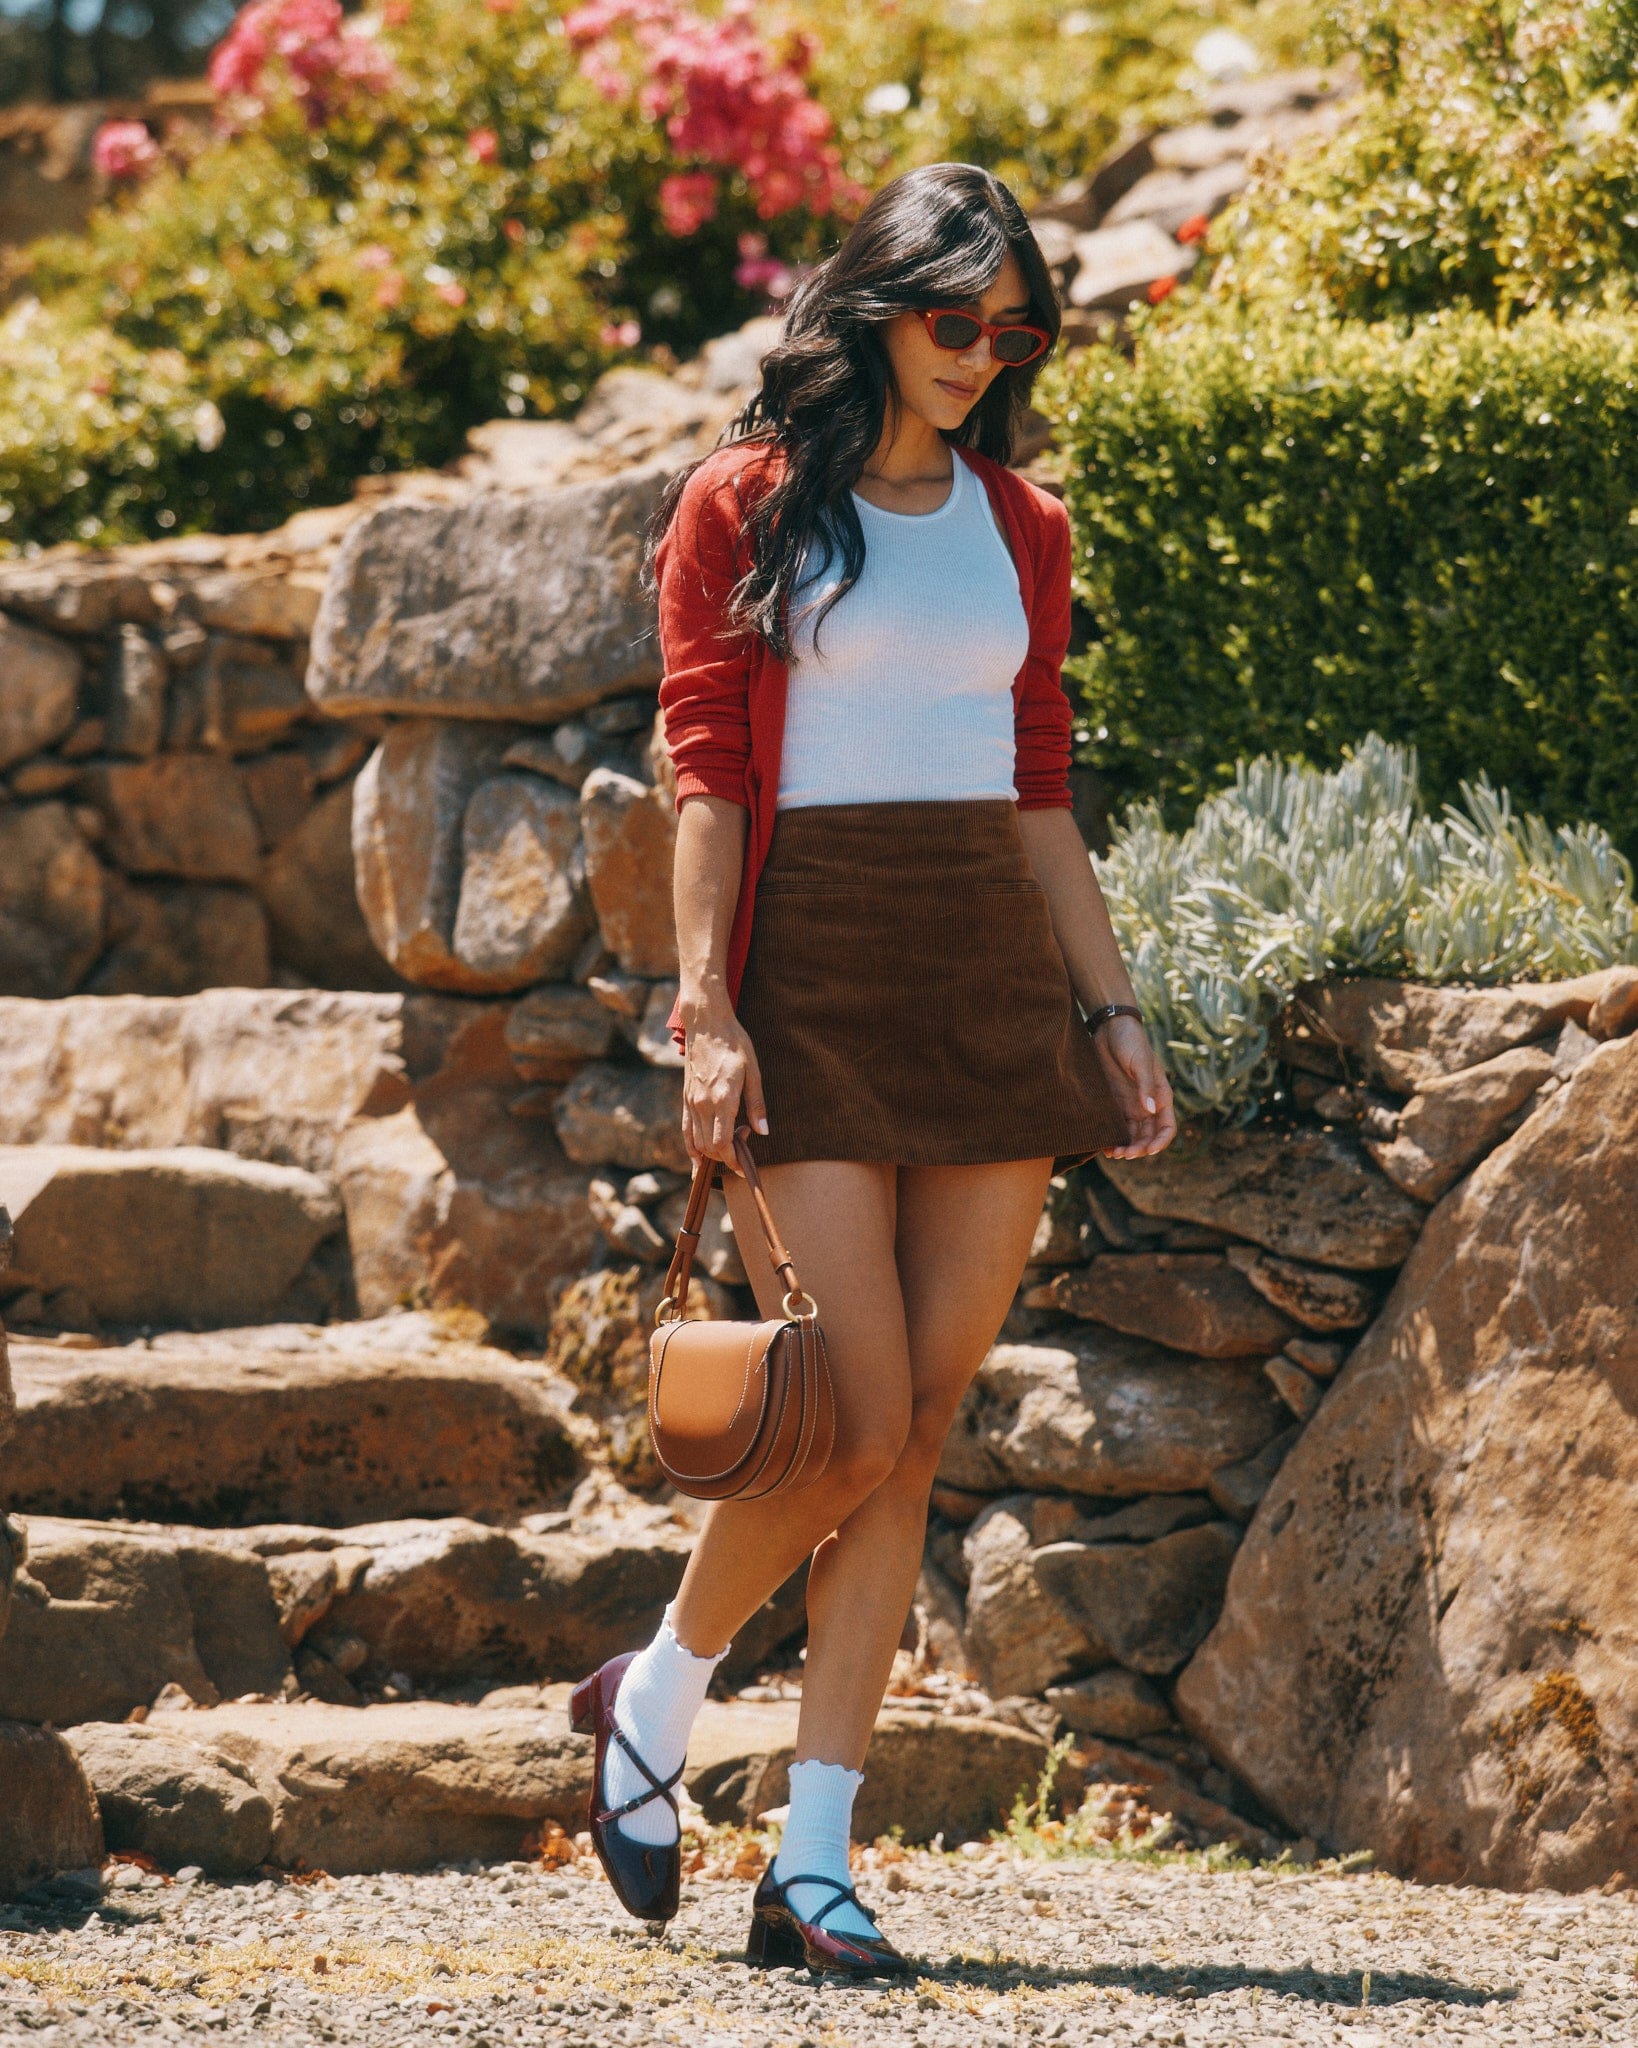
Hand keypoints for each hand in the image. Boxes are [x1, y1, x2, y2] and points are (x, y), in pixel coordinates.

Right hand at [680, 1002, 767, 1172]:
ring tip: (729, 1145)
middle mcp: (703, 1104)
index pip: (722, 1144)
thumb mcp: (753, 1071)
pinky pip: (686, 1130)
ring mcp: (691, 1102)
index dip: (732, 1161)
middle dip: (726, 1157)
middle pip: (709, 1147)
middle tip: (744, 1144)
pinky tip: (698, 1157)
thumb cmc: (734, 1044)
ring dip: (712, 1153)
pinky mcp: (685, 1098)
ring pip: (697, 1142)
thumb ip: (757, 1104)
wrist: (706, 1024)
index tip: (744, 1167)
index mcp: (722, 1099)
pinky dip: (692, 1147)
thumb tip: (763, 1132)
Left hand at [1093, 1013, 1176, 1159]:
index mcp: (1161, 1096)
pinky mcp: (1115, 1102)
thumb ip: (1145, 1086)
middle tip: (1124, 1154)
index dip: (1160, 1142)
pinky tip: (1104, 1144)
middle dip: (1139, 1149)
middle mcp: (1148, 1104)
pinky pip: (1117, 1125)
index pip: (1167, 1127)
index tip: (1147, 1151)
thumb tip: (1151, 1110)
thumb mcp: (1139, 1062)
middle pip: (1148, 1136)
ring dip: (1126, 1146)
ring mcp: (1131, 1104)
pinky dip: (1113, 1137)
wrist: (1110, 1028)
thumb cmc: (1130, 1041)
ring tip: (1113, 1153)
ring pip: (1132, 1134)